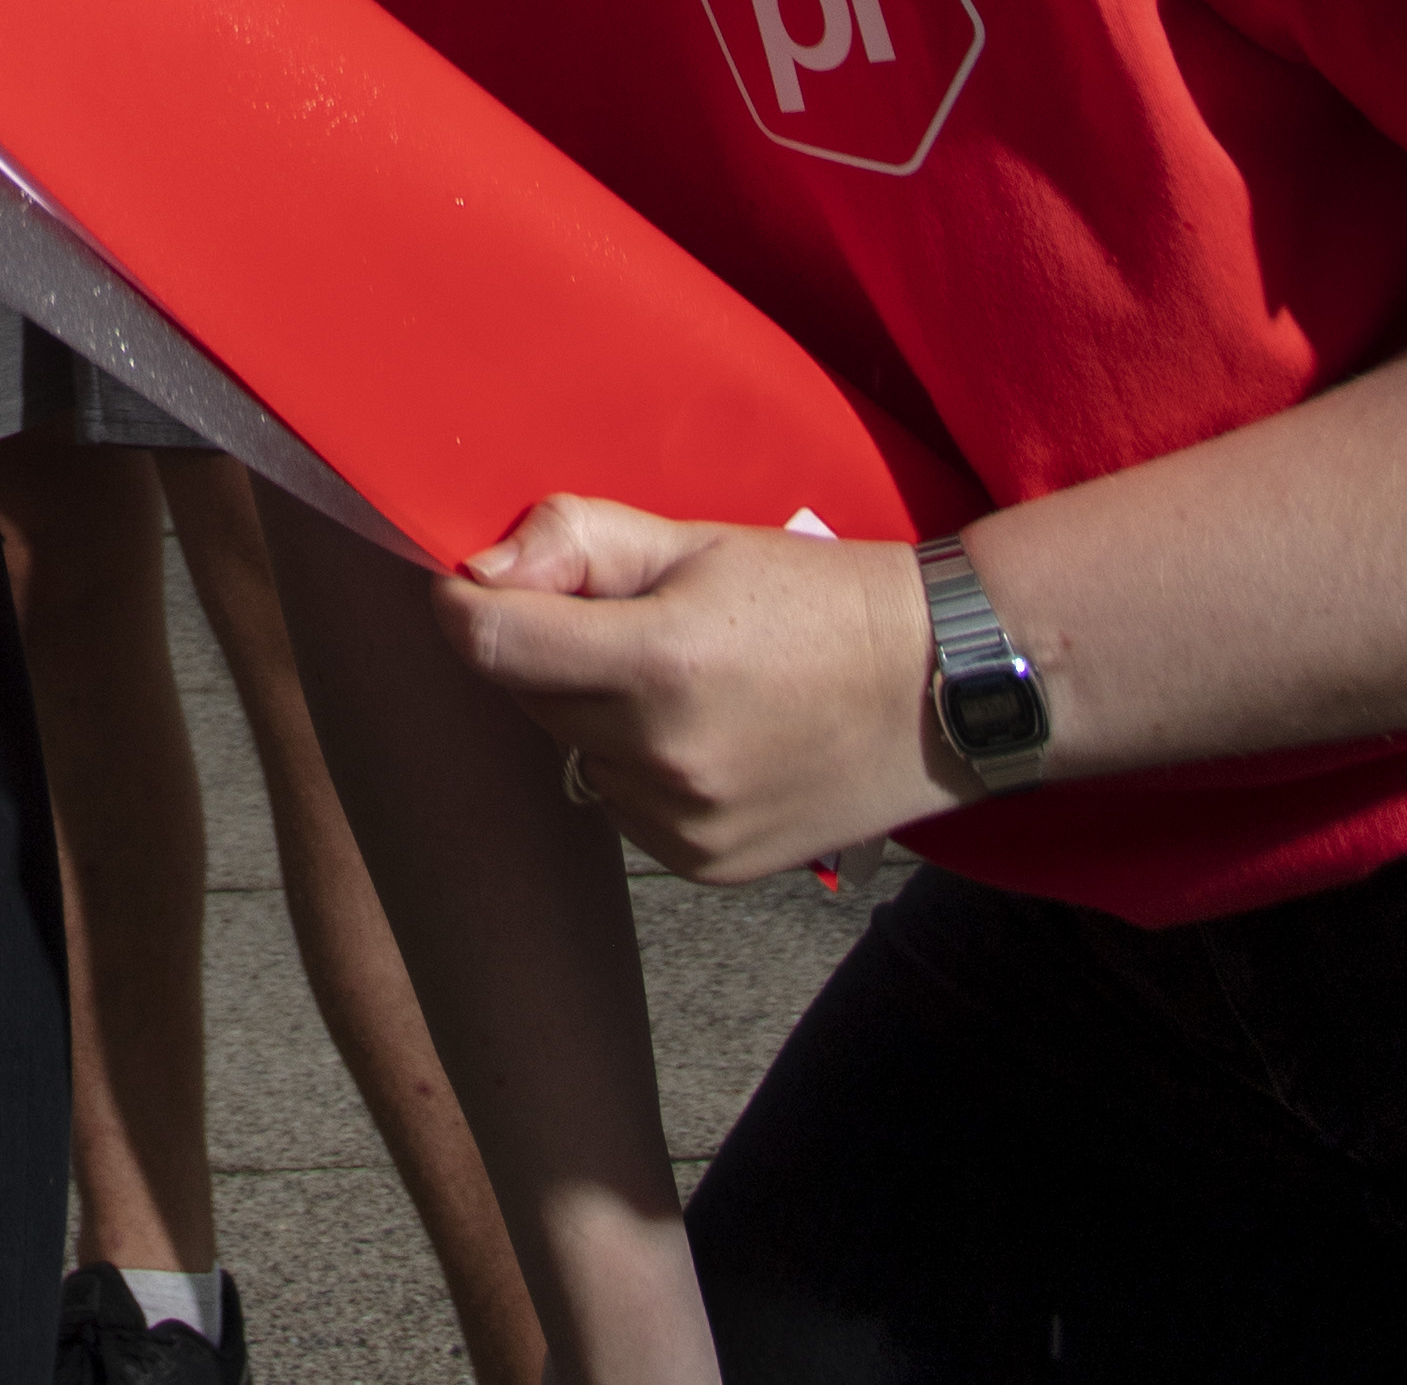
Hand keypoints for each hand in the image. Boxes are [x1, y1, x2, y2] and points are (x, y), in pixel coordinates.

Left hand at [438, 497, 955, 884]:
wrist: (939, 686)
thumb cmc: (813, 598)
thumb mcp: (696, 540)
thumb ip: (576, 543)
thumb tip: (476, 572)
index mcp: (658, 664)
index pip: (492, 643)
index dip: (466, 605)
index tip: (479, 587)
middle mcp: (665, 759)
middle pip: (532, 696)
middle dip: (551, 652)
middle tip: (630, 621)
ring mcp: (687, 824)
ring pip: (574, 754)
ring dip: (595, 716)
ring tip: (684, 682)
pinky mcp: (706, 865)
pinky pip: (623, 806)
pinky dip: (638, 770)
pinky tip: (707, 735)